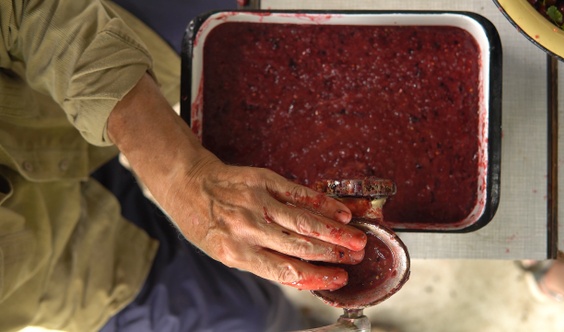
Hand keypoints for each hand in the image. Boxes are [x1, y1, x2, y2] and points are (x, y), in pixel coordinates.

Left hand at [165, 154, 366, 290]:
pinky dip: (323, 204)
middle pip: (301, 246)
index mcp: (237, 253)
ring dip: (335, 232)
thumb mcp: (225, 251)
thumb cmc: (206, 222)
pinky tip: (341, 212)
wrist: (189, 184)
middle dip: (334, 253)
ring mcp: (256, 202)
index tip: (340, 278)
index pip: (286, 271)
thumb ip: (261, 261)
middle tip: (357, 256)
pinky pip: (299, 193)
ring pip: (304, 221)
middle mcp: (248, 229)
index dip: (318, 277)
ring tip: (357, 239)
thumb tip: (303, 273)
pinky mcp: (263, 180)